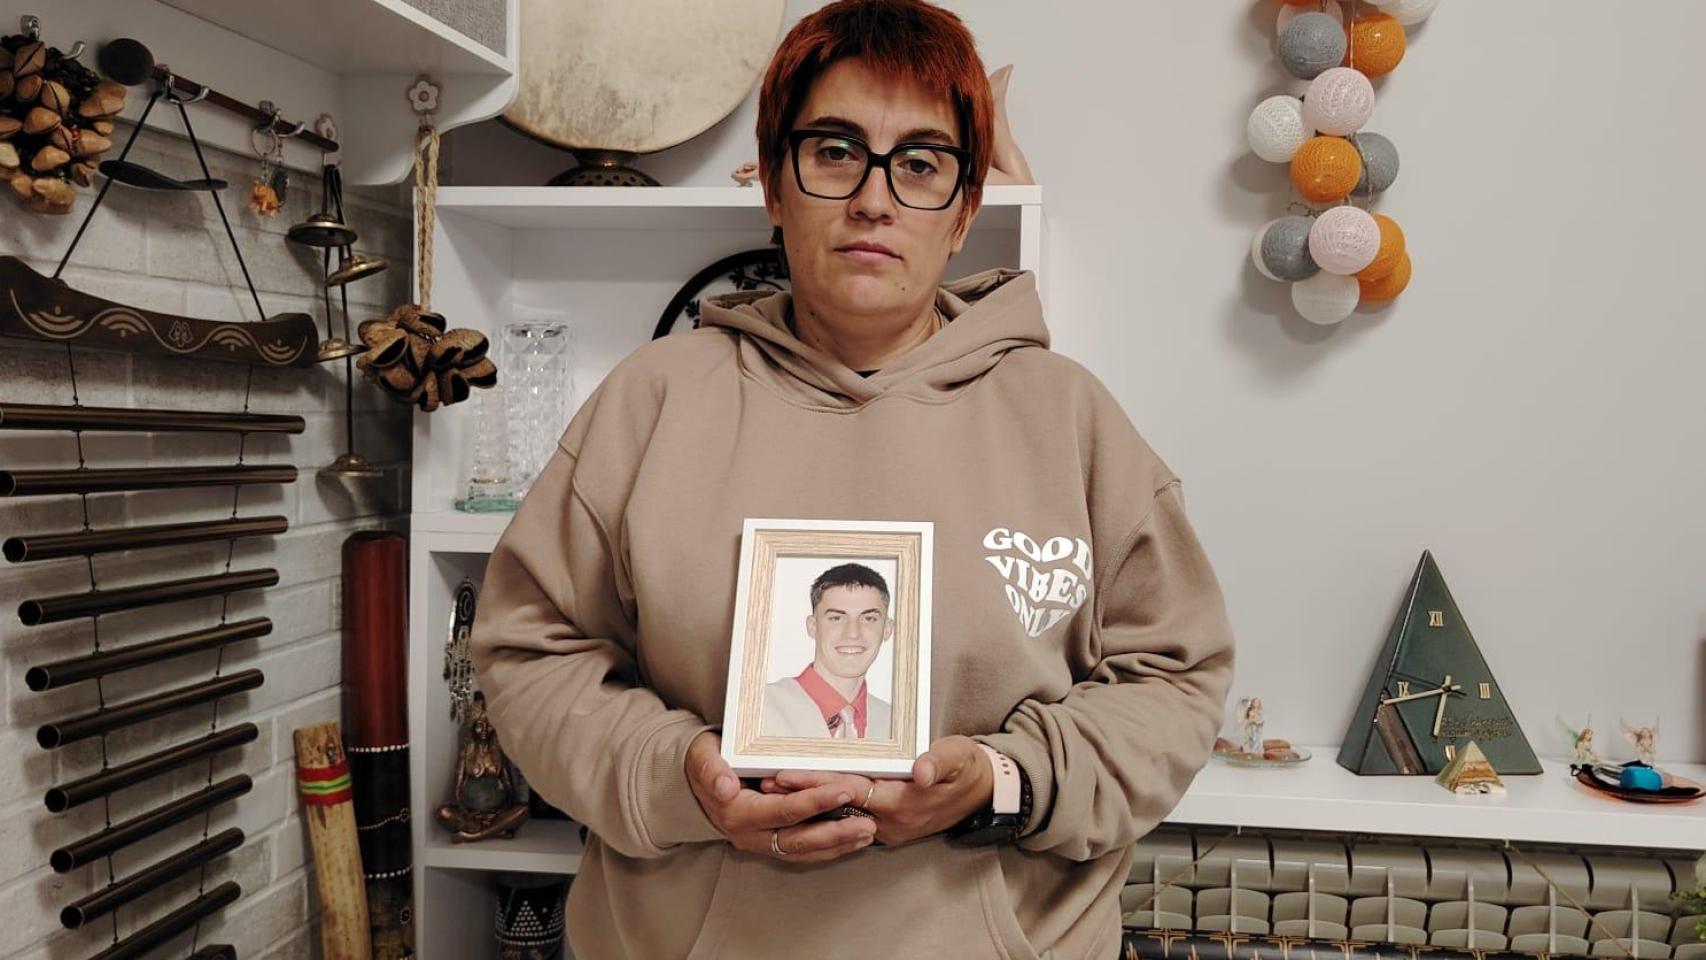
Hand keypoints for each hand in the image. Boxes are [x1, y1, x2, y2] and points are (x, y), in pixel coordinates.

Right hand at [685, 731, 875, 861]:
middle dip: (836, 833)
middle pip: (799, 839)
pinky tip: (852, 841)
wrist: (695, 782)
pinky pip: (803, 851)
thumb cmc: (705, 762)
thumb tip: (724, 786)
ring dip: (838, 845)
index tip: (844, 790)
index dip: (815, 802)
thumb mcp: (703, 758)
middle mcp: (750, 835)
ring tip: (868, 834)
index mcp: (737, 814)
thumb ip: (712, 770)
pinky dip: (829, 848)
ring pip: (804, 851)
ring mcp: (761, 843)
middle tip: (868, 824)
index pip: (784, 811)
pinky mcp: (771, 843)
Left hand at [764, 735, 993, 846]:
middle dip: (801, 797)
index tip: (786, 774)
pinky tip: (805, 802)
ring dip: (809, 806)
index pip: (850, 792)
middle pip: (836, 809)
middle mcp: (891, 823)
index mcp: (904, 804)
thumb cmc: (968, 768)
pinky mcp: (888, 826)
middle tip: (765, 784)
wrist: (985, 794)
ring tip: (775, 791)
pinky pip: (850, 820)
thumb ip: (938, 762)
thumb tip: (920, 773)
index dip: (817, 783)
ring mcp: (889, 829)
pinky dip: (826, 811)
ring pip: (840, 817)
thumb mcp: (959, 757)